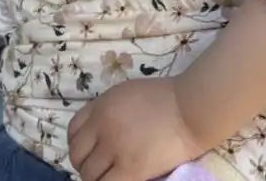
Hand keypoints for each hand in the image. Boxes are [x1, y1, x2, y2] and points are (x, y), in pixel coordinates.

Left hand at [68, 78, 203, 180]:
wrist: (193, 108)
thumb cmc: (168, 98)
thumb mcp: (130, 93)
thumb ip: (108, 110)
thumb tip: (95, 133)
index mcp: (103, 105)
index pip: (73, 130)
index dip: (77, 143)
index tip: (89, 150)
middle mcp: (103, 125)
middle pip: (77, 155)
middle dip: (85, 163)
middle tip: (100, 167)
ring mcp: (115, 148)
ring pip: (88, 175)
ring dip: (97, 178)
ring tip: (111, 175)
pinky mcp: (129, 169)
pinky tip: (119, 180)